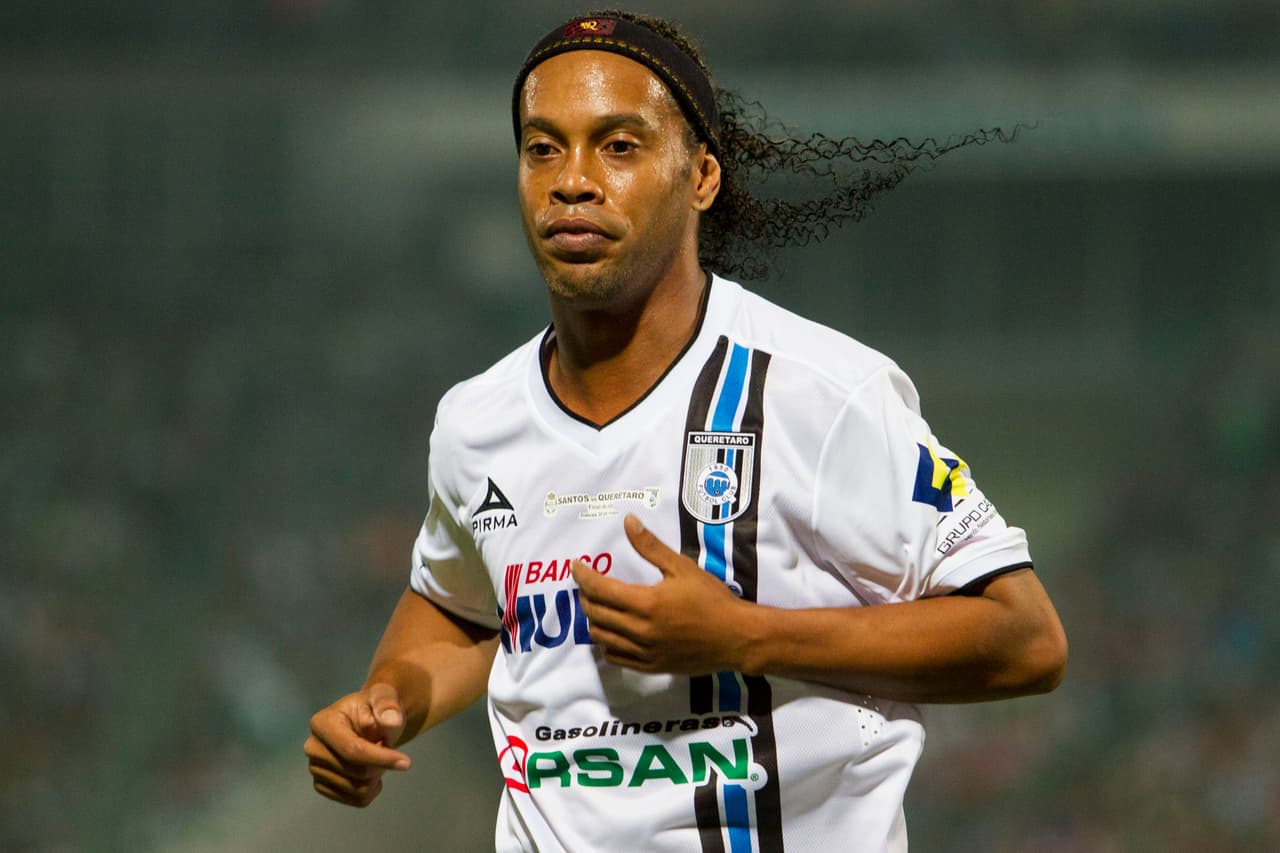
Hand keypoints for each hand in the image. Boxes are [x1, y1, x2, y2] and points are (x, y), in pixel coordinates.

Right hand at [305, 682, 411, 806]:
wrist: (368, 722)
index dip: (380, 758)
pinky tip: (373, 773)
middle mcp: (313, 747)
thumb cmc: (374, 708)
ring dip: (377, 777)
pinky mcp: (322, 786)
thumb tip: (390, 721)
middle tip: (389, 750)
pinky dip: (371, 789)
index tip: (406, 762)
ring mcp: (315, 769)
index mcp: (322, 722)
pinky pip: (355, 800)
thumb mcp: (384, 697)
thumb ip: (388, 705)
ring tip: (378, 758)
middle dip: (381, 765)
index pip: (352, 750)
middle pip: (356, 772)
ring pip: (357, 789)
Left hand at [572, 514, 754, 674]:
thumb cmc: (712, 600)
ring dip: (593, 620)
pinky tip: (613, 632)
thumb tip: (628, 522)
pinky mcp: (651, 666)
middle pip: (596, 614)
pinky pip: (617, 658)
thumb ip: (651, 547)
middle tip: (586, 584)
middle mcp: (640, 631)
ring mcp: (644, 652)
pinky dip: (608, 644)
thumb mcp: (682, 568)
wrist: (736, 638)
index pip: (600, 589)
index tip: (576, 565)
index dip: (583, 576)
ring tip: (597, 606)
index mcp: (646, 603)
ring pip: (602, 638)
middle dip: (585, 596)